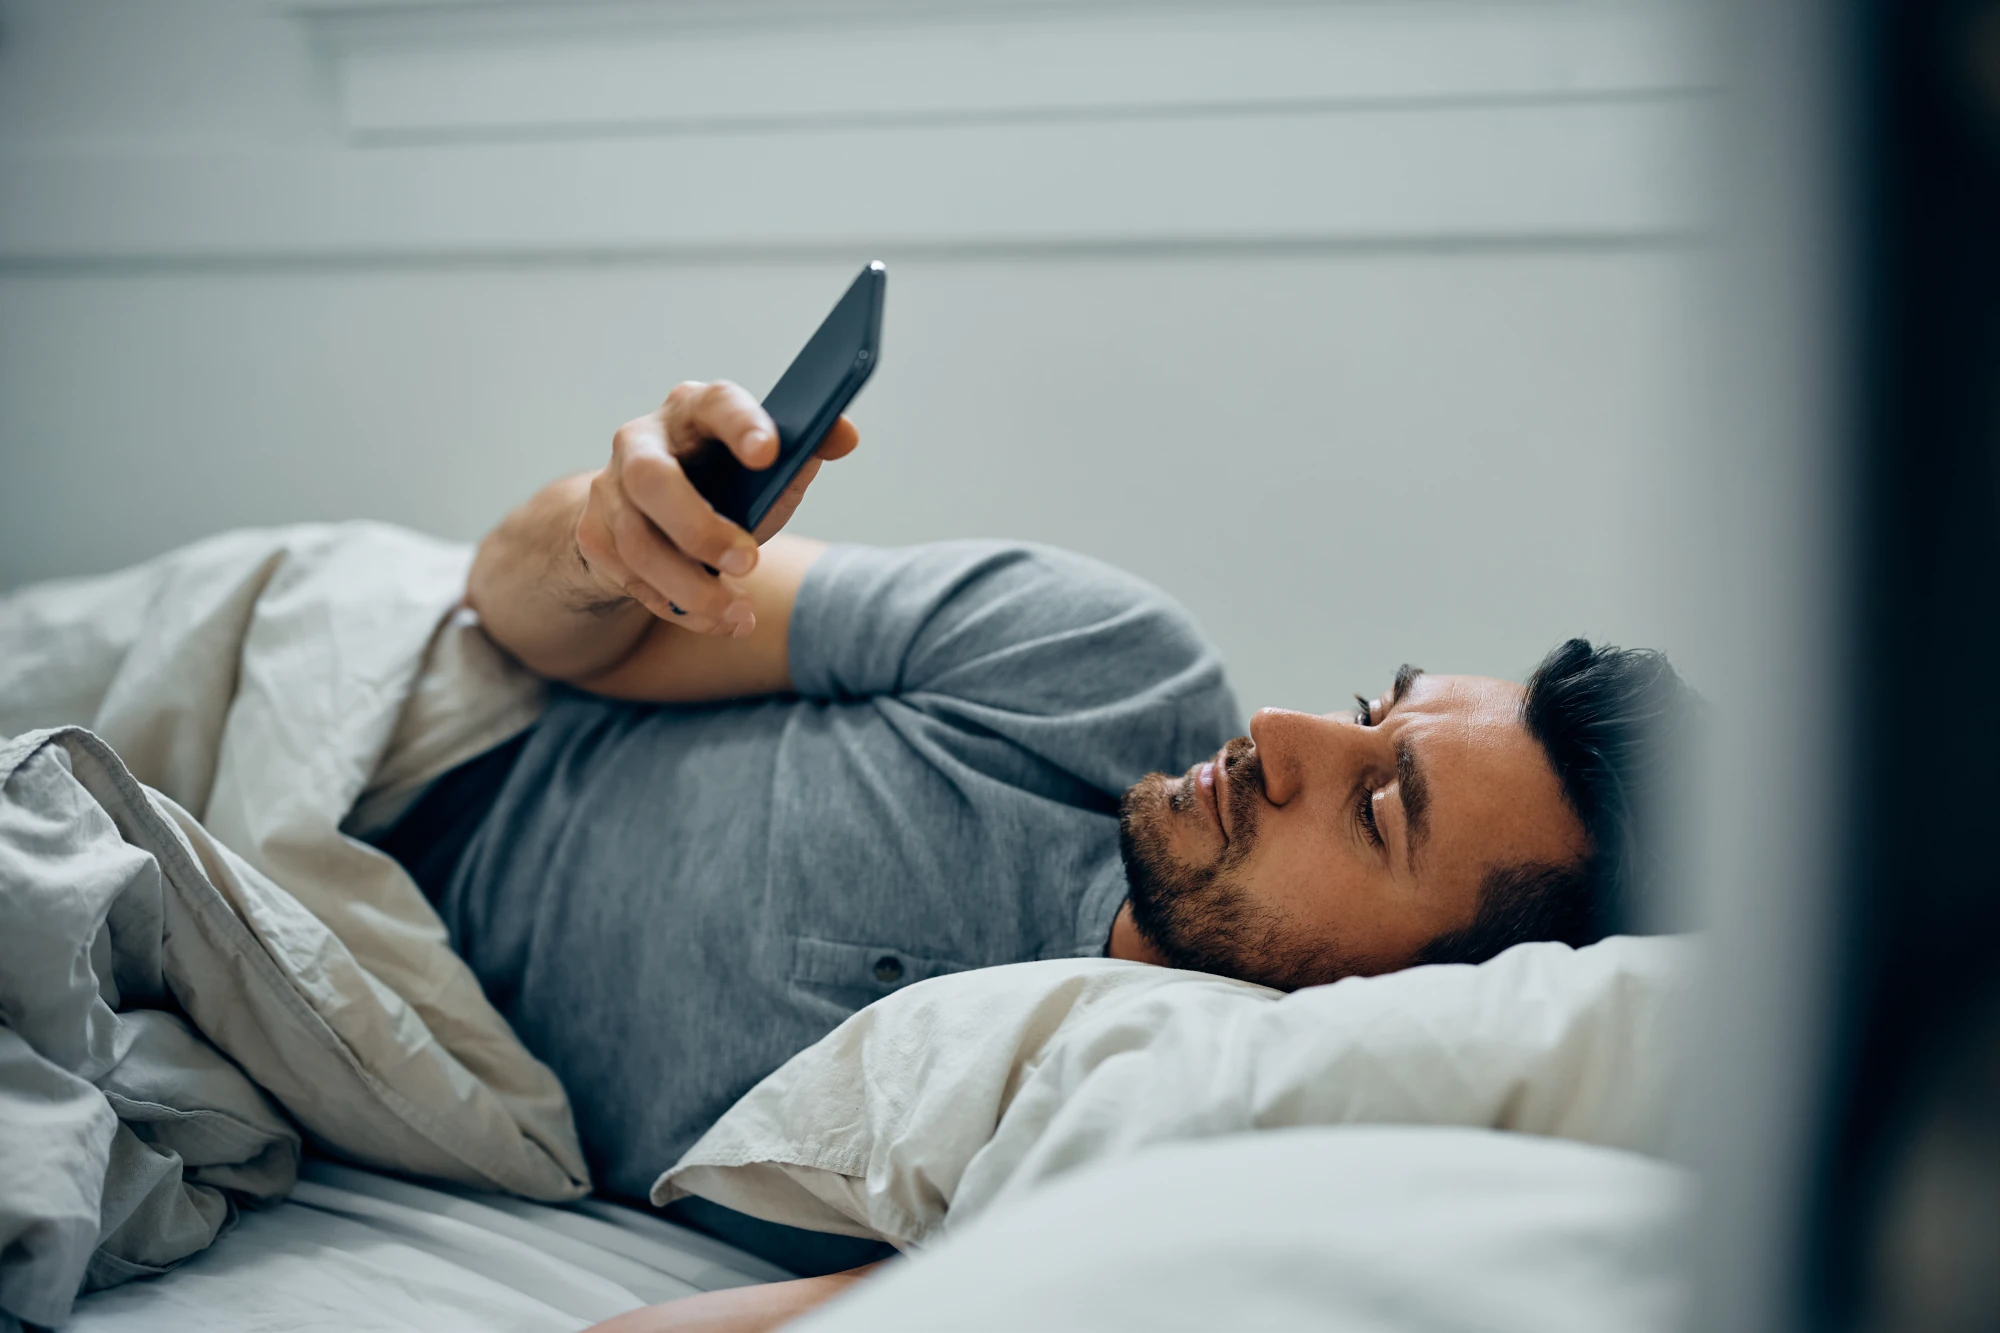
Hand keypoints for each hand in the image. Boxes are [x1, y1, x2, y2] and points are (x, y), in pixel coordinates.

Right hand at [574, 381, 857, 636]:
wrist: (647, 513)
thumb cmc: (722, 482)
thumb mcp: (763, 466)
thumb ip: (806, 447)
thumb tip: (845, 436)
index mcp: (693, 410)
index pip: (716, 403)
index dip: (741, 424)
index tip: (769, 453)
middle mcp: (641, 442)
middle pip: (653, 480)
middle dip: (700, 527)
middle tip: (749, 563)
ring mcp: (610, 490)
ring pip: (638, 544)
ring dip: (692, 587)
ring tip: (739, 615)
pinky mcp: (595, 537)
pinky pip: (634, 580)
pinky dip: (681, 608)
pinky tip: (719, 621)